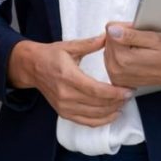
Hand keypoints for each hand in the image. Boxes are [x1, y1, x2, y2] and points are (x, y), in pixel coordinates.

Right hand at [8, 34, 131, 126]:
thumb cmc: (50, 55)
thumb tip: (109, 37)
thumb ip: (90, 44)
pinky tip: (112, 114)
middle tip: (129, 95)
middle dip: (117, 102)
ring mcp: (63, 106)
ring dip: (112, 112)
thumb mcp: (69, 46)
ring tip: (123, 103)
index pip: (96, 90)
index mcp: (68, 77)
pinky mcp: (63, 113)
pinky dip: (101, 121)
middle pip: (97, 104)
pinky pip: (86, 122)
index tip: (128, 90)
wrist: (31, 67)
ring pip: (94, 116)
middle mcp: (65, 95)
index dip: (114, 93)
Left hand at [101, 24, 160, 89]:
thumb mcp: (153, 39)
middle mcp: (116, 69)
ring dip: (121, 47)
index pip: (111, 30)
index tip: (138, 31)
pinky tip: (134, 59)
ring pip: (109, 50)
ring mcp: (116, 76)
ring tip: (139, 51)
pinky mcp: (118, 80)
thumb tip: (112, 30)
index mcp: (123, 58)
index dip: (125, 27)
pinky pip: (111, 60)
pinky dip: (121, 57)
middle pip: (108, 41)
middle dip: (122, 37)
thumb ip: (130, 35)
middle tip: (141, 41)